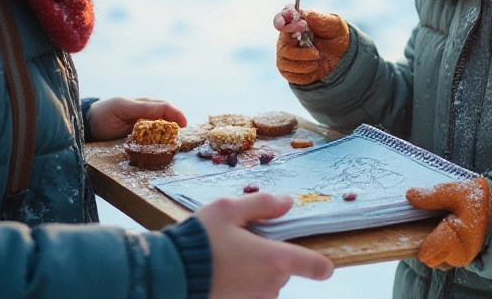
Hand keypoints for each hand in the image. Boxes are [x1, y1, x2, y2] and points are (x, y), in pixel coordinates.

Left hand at [87, 97, 186, 140]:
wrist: (88, 124)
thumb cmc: (103, 113)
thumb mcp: (121, 107)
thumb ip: (142, 109)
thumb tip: (163, 111)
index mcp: (143, 104)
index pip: (165, 107)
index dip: (176, 115)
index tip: (184, 126)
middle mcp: (146, 113)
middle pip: (167, 117)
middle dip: (178, 125)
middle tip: (184, 138)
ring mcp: (143, 124)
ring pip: (162, 128)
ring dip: (170, 134)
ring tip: (176, 144)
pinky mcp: (139, 136)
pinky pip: (153, 137)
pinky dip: (160, 142)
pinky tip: (163, 148)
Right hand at [196, 193, 334, 297]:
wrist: (169, 275)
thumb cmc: (199, 240)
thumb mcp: (229, 209)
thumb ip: (262, 204)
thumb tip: (287, 202)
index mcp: (276, 259)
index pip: (317, 266)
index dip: (322, 263)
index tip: (321, 258)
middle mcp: (271, 285)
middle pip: (285, 268)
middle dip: (271, 254)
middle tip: (245, 240)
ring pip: (266, 280)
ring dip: (255, 269)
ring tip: (227, 255)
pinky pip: (250, 292)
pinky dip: (241, 281)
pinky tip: (221, 269)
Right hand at [273, 7, 348, 85]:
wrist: (342, 56)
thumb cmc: (335, 35)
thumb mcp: (333, 23)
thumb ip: (320, 18)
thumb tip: (306, 15)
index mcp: (294, 23)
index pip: (280, 20)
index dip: (284, 22)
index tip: (302, 25)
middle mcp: (287, 39)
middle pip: (282, 46)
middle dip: (299, 52)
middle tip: (316, 52)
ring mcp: (286, 55)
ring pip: (284, 62)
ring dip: (303, 63)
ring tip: (317, 58)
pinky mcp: (290, 71)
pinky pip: (290, 75)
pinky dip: (304, 73)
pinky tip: (314, 67)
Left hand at [406, 177, 491, 268]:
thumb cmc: (478, 200)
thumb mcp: (456, 192)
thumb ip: (432, 196)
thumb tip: (410, 195)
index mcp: (456, 243)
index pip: (426, 254)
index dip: (419, 239)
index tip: (422, 224)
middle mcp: (459, 257)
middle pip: (428, 258)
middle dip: (426, 242)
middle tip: (433, 222)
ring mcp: (461, 260)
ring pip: (436, 259)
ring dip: (434, 244)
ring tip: (442, 225)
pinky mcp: (462, 258)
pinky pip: (444, 257)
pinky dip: (442, 246)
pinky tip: (445, 230)